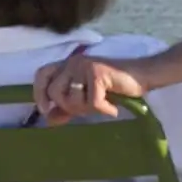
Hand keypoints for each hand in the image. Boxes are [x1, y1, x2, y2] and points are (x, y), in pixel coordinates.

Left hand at [33, 53, 148, 124]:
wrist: (142, 75)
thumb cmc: (114, 87)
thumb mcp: (85, 98)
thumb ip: (67, 107)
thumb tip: (49, 120)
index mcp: (67, 65)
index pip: (41, 74)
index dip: (39, 93)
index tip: (46, 110)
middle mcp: (73, 62)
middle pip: (55, 92)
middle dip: (70, 107)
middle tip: (89, 108)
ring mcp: (84, 66)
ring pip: (72, 99)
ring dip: (88, 108)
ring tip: (103, 103)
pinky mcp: (97, 72)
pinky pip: (92, 102)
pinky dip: (104, 109)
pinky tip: (112, 107)